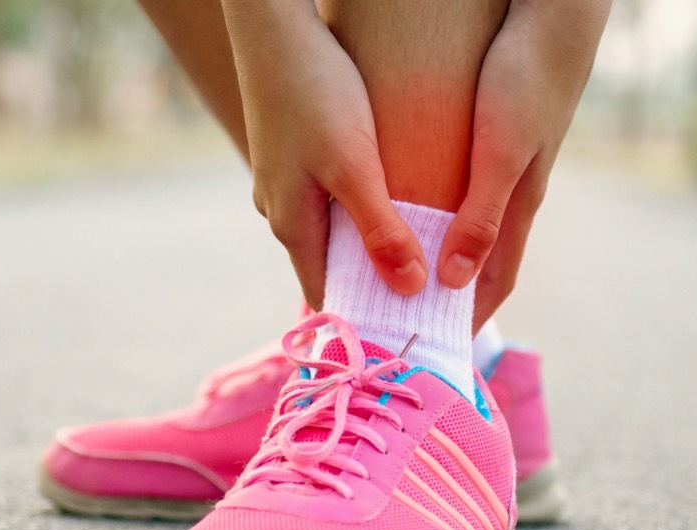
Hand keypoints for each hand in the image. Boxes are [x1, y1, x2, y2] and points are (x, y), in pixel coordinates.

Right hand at [221, 1, 426, 308]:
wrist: (273, 29)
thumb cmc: (314, 93)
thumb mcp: (354, 167)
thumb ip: (381, 230)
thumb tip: (410, 288)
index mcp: (292, 226)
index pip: (328, 296)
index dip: (365, 319)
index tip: (407, 333)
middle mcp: (281, 211)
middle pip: (331, 266)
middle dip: (371, 284)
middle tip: (423, 300)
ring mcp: (283, 183)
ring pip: (330, 231)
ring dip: (367, 245)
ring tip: (415, 255)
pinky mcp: (293, 156)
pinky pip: (329, 200)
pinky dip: (358, 212)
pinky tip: (388, 202)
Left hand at [436, 1, 611, 330]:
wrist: (554, 24)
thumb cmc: (526, 84)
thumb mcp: (500, 155)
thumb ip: (480, 217)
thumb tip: (452, 280)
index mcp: (518, 209)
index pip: (494, 283)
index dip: (468, 320)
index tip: (437, 351)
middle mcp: (513, 197)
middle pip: (479, 266)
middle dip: (451, 301)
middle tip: (412, 325)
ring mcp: (505, 172)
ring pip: (470, 234)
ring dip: (444, 263)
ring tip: (405, 284)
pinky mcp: (493, 145)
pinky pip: (464, 199)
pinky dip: (441, 223)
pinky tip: (417, 219)